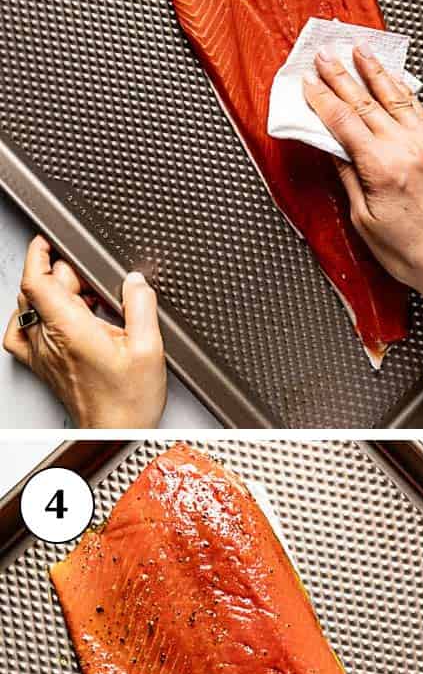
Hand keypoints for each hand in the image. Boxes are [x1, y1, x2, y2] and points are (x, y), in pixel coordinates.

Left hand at [3, 238, 164, 427]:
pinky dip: (31, 318)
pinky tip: (53, 318)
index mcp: (70, 329)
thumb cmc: (129, 401)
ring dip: (51, 295)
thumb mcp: (150, 348)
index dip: (40, 254)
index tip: (50, 242)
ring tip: (82, 299)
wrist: (115, 432)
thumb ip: (141, 306)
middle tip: (93, 282)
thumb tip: (135, 281)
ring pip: (29, 308)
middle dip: (62, 275)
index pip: (37, 280)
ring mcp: (41, 354)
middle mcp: (48, 340)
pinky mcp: (42, 365)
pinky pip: (21, 333)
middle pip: (37, 290)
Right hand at [302, 47, 422, 309]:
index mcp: (384, 167)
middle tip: (325, 55)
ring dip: (377, 73)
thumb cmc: (416, 255)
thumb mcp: (366, 221)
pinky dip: (406, 94)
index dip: (323, 98)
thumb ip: (350, 178)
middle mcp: (412, 150)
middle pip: (368, 102)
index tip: (308, 82)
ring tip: (361, 52)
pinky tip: (396, 83)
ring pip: (400, 99)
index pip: (344, 121)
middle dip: (343, 75)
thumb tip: (335, 149)